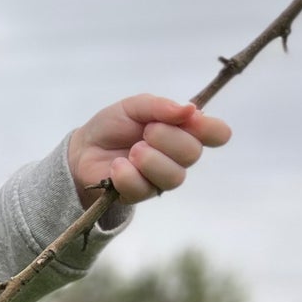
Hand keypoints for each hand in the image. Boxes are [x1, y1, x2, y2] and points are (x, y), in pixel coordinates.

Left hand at [68, 94, 231, 209]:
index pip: (218, 134)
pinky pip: (144, 189)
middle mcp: (178, 157)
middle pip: (193, 154)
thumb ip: (160, 106)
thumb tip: (191, 110)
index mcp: (185, 131)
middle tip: (145, 132)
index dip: (210, 129)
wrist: (83, 148)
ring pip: (174, 178)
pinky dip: (127, 175)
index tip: (189, 120)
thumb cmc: (114, 125)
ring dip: (150, 160)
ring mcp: (161, 178)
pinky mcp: (140, 195)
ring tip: (131, 151)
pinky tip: (117, 166)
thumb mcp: (134, 106)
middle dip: (167, 139)